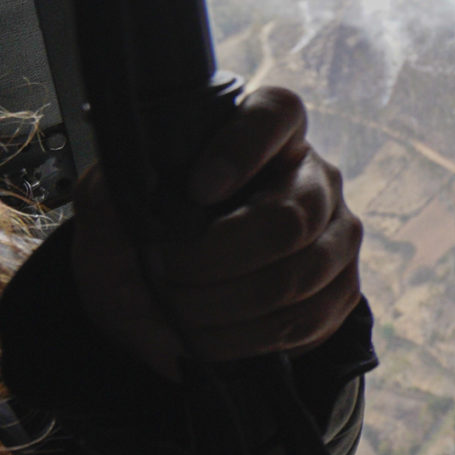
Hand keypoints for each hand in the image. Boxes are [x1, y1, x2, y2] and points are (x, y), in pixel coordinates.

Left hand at [71, 87, 363, 377]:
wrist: (169, 304)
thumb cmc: (149, 241)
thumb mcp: (114, 208)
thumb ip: (114, 191)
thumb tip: (129, 193)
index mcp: (269, 136)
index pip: (277, 115)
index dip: (242, 149)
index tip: (196, 188)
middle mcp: (317, 179)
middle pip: (288, 219)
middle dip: (214, 259)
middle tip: (166, 272)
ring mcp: (338, 237)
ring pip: (295, 277)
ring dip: (223, 306)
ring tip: (179, 311)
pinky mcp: (340, 292)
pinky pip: (300, 322)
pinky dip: (241, 339)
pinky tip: (207, 335)